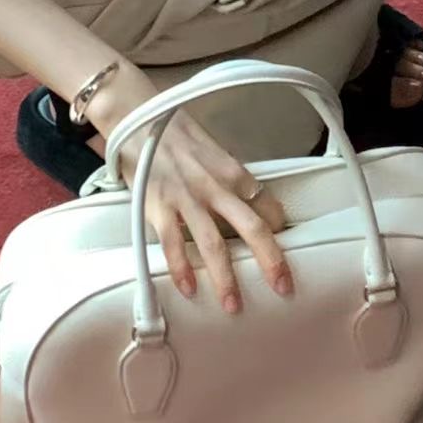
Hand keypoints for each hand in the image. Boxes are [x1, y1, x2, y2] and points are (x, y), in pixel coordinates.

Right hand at [88, 70, 291, 314]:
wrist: (137, 116)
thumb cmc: (175, 134)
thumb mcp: (212, 151)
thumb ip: (228, 178)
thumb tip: (246, 202)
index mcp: (232, 171)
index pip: (267, 205)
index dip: (278, 230)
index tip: (284, 250)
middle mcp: (215, 186)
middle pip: (252, 228)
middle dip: (270, 261)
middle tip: (284, 287)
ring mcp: (186, 198)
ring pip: (213, 244)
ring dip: (226, 279)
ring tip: (233, 306)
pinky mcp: (158, 206)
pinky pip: (173, 244)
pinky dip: (182, 269)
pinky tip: (189, 290)